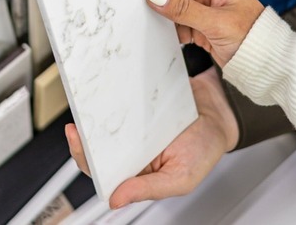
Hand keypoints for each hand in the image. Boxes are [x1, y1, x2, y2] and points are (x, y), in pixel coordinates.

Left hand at [66, 67, 238, 208]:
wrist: (218, 114)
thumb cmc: (204, 150)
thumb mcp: (181, 178)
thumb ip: (148, 189)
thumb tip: (117, 200)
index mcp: (135, 173)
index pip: (102, 172)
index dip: (85, 158)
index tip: (78, 142)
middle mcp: (129, 150)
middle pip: (95, 147)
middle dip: (82, 138)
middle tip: (76, 127)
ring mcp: (131, 127)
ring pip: (103, 125)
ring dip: (92, 118)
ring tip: (86, 111)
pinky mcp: (135, 106)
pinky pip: (118, 104)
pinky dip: (109, 99)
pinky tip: (104, 97)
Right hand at [145, 0, 264, 67]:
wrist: (267, 64)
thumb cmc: (255, 39)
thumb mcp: (215, 22)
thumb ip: (183, 8)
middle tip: (146, 9)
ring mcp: (203, 9)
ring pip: (173, 7)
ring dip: (165, 17)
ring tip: (162, 25)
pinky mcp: (200, 26)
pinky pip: (177, 23)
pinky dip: (171, 30)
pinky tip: (172, 36)